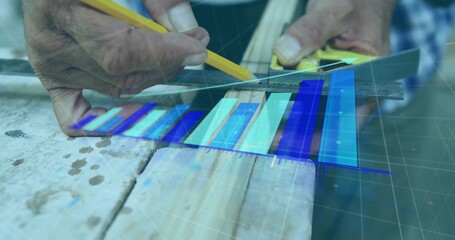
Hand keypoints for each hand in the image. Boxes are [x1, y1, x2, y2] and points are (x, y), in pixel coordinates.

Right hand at [22, 0, 208, 135]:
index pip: (120, 50)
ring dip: (152, 76)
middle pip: (122, 75)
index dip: (164, 54)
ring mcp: (50, 65)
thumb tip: (188, 30)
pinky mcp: (54, 79)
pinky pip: (75, 116)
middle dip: (167, 63)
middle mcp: (51, 42)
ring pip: (116, 89)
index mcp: (60, 6)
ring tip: (173, 52)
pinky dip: (104, 120)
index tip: (197, 47)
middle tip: (192, 45)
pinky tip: (131, 109)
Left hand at [273, 0, 394, 134]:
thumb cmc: (358, 3)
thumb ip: (311, 31)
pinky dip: (291, 101)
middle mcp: (355, 88)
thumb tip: (285, 53)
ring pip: (316, 113)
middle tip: (269, 137)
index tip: (291, 141)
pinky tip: (272, 107)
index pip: (346, 122)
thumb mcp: (335, 12)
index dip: (319, 137)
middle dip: (299, 133)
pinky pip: (307, 96)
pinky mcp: (323, 78)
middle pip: (328, 123)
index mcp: (369, 80)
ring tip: (267, 129)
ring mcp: (338, 84)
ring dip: (293, 121)